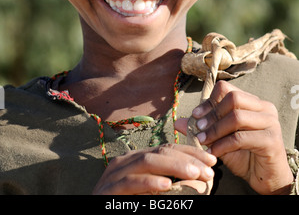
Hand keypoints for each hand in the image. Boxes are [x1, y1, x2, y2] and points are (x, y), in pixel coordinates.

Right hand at [92, 143, 216, 194]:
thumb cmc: (124, 204)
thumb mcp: (147, 191)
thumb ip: (164, 180)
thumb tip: (194, 175)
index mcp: (135, 159)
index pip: (166, 148)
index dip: (190, 152)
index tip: (212, 161)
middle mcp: (125, 162)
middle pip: (159, 152)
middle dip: (187, 159)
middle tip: (209, 170)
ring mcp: (114, 175)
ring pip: (146, 162)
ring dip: (173, 166)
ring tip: (194, 175)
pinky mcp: (107, 191)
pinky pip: (130, 183)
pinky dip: (149, 183)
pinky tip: (167, 186)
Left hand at [175, 81, 293, 194]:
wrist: (265, 178)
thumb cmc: (243, 155)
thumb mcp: (220, 138)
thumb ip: (203, 128)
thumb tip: (177, 122)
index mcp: (253, 102)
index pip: (227, 89)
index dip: (209, 101)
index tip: (195, 115)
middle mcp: (264, 108)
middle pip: (233, 98)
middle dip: (212, 114)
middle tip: (198, 128)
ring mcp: (270, 122)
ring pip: (236, 117)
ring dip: (215, 130)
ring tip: (203, 141)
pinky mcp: (271, 140)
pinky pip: (241, 138)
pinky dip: (223, 145)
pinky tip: (213, 153)